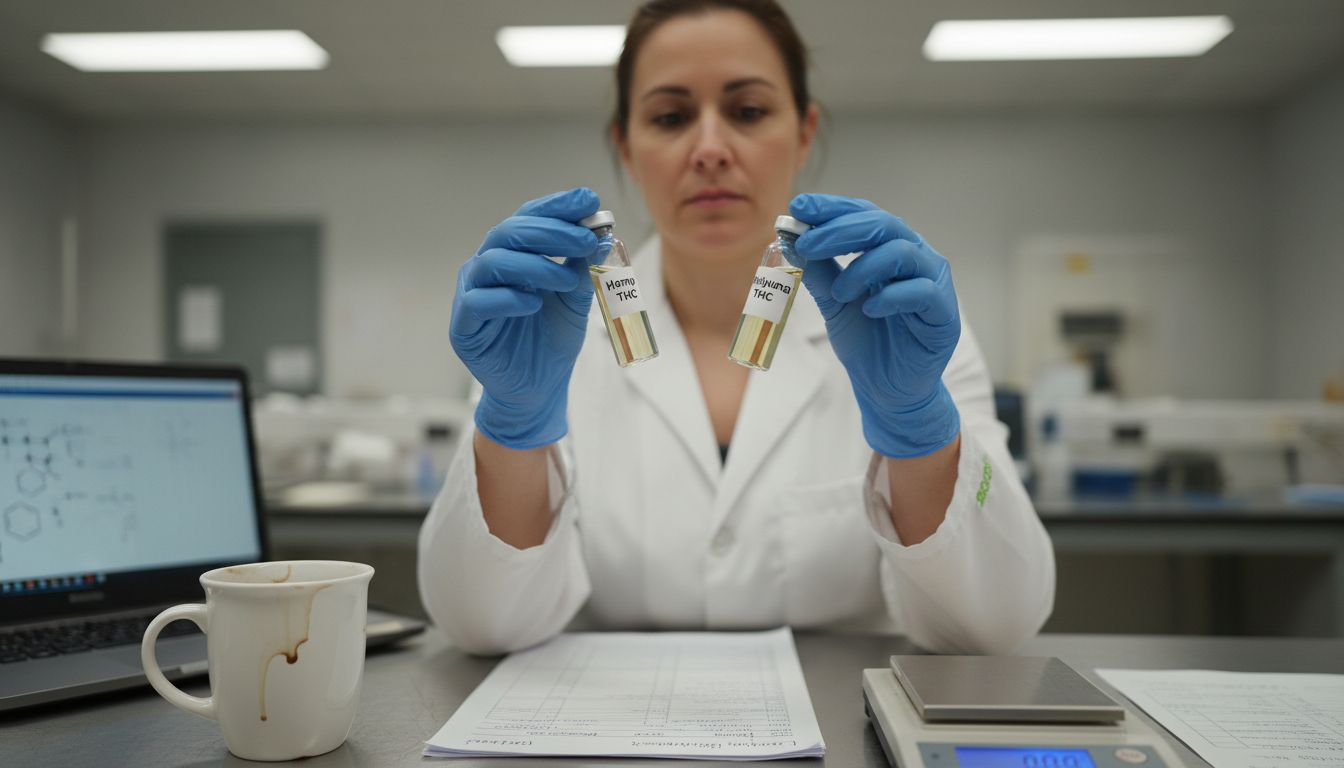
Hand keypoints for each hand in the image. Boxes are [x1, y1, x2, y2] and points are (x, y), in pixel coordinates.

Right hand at [450, 188, 599, 449]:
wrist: (538, 389)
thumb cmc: (551, 340)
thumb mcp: (575, 300)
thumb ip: (582, 269)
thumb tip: (600, 236)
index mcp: (514, 254)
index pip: (529, 218)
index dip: (556, 206)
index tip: (588, 200)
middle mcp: (488, 267)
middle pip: (509, 233)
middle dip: (551, 232)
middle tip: (585, 238)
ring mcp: (472, 294)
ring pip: (493, 262)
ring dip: (535, 265)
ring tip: (567, 279)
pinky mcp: (464, 326)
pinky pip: (477, 302)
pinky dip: (508, 299)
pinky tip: (533, 305)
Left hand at [790, 193, 960, 457]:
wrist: (887, 389)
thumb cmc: (867, 341)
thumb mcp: (833, 301)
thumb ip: (818, 270)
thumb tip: (791, 238)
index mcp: (889, 248)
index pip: (864, 214)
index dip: (833, 207)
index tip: (799, 206)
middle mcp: (915, 257)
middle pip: (882, 225)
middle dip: (840, 230)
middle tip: (807, 242)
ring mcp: (933, 282)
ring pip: (903, 252)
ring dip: (863, 267)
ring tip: (839, 293)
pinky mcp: (944, 313)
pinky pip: (921, 291)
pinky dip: (891, 296)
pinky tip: (869, 310)